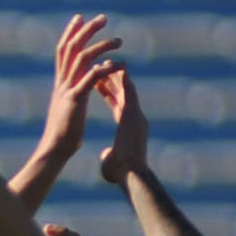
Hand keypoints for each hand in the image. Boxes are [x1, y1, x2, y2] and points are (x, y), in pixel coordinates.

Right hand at [36, 12, 121, 164]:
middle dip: (86, 30)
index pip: (63, 51)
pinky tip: (116, 64)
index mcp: (60, 83)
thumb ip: (72, 93)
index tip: (80, 17)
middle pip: (71, 48)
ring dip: (102, 46)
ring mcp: (67, 90)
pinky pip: (90, 78)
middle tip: (103, 17)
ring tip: (119, 40)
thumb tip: (77, 87)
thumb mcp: (66, 107)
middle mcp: (62, 82)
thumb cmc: (63, 133)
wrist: (54, 149)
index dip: (70, 32)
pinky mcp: (75, 100)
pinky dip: (104, 68)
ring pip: (82, 58)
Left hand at [97, 64, 149, 185]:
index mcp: (127, 126)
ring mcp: (137, 114)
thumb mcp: (111, 161)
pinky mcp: (136, 114)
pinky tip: (117, 67)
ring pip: (127, 88)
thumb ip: (108, 155)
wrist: (132, 174)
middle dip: (112, 78)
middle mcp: (134, 117)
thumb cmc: (122, 173)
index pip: (117, 104)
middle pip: (122, 91)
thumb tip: (105, 155)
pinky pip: (130, 91)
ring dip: (116, 75)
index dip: (108, 92)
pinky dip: (123, 79)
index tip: (98, 82)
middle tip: (101, 64)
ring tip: (106, 62)